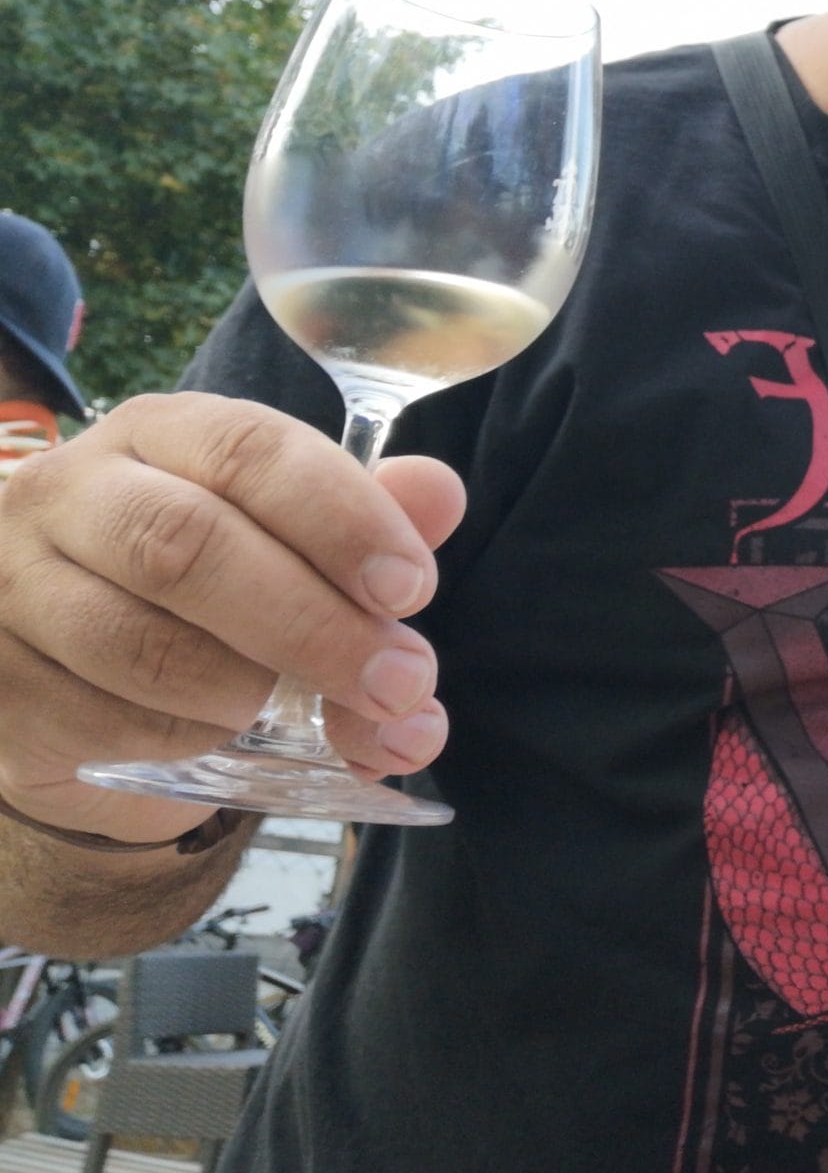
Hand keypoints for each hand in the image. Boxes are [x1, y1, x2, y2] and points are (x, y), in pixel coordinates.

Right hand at [0, 392, 464, 841]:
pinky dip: (183, 737)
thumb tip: (438, 493)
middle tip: (400, 682)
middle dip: (313, 624)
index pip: (250, 447)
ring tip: (304, 712)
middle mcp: (69, 492)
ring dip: (249, 691)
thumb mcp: (296, 549)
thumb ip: (368, 521)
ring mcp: (9, 586)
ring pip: (138, 642)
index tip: (412, 589)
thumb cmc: (212, 601)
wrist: (90, 698)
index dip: (341, 518)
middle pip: (189, 547)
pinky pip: (98, 719)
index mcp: (160, 435)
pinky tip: (219, 735)